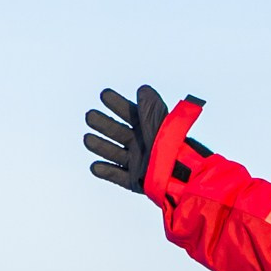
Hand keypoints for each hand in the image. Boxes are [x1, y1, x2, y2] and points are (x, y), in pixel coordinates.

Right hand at [82, 84, 203, 191]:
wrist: (182, 178)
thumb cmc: (172, 148)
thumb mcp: (160, 126)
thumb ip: (150, 110)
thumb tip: (143, 89)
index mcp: (146, 129)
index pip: (128, 113)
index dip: (116, 103)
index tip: (104, 94)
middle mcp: (139, 144)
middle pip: (116, 132)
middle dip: (102, 123)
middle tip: (90, 116)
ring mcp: (136, 163)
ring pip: (113, 153)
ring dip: (100, 145)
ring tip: (87, 139)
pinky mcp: (135, 181)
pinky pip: (117, 176)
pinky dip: (106, 172)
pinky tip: (95, 166)